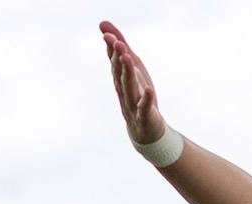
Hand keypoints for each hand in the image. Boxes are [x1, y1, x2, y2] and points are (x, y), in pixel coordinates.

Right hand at [100, 21, 166, 144]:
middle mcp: (124, 91)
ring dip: (128, 73)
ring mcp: (133, 104)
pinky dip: (146, 99)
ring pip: (129, 88)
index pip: (114, 62)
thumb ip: (120, 48)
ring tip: (127, 58)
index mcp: (121, 80)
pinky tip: (148, 90)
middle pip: (119, 73)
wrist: (145, 131)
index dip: (111, 49)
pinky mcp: (145, 117)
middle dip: (118, 58)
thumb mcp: (132, 69)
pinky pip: (144, 107)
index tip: (108, 34)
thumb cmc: (138, 97)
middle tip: (117, 43)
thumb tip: (103, 24)